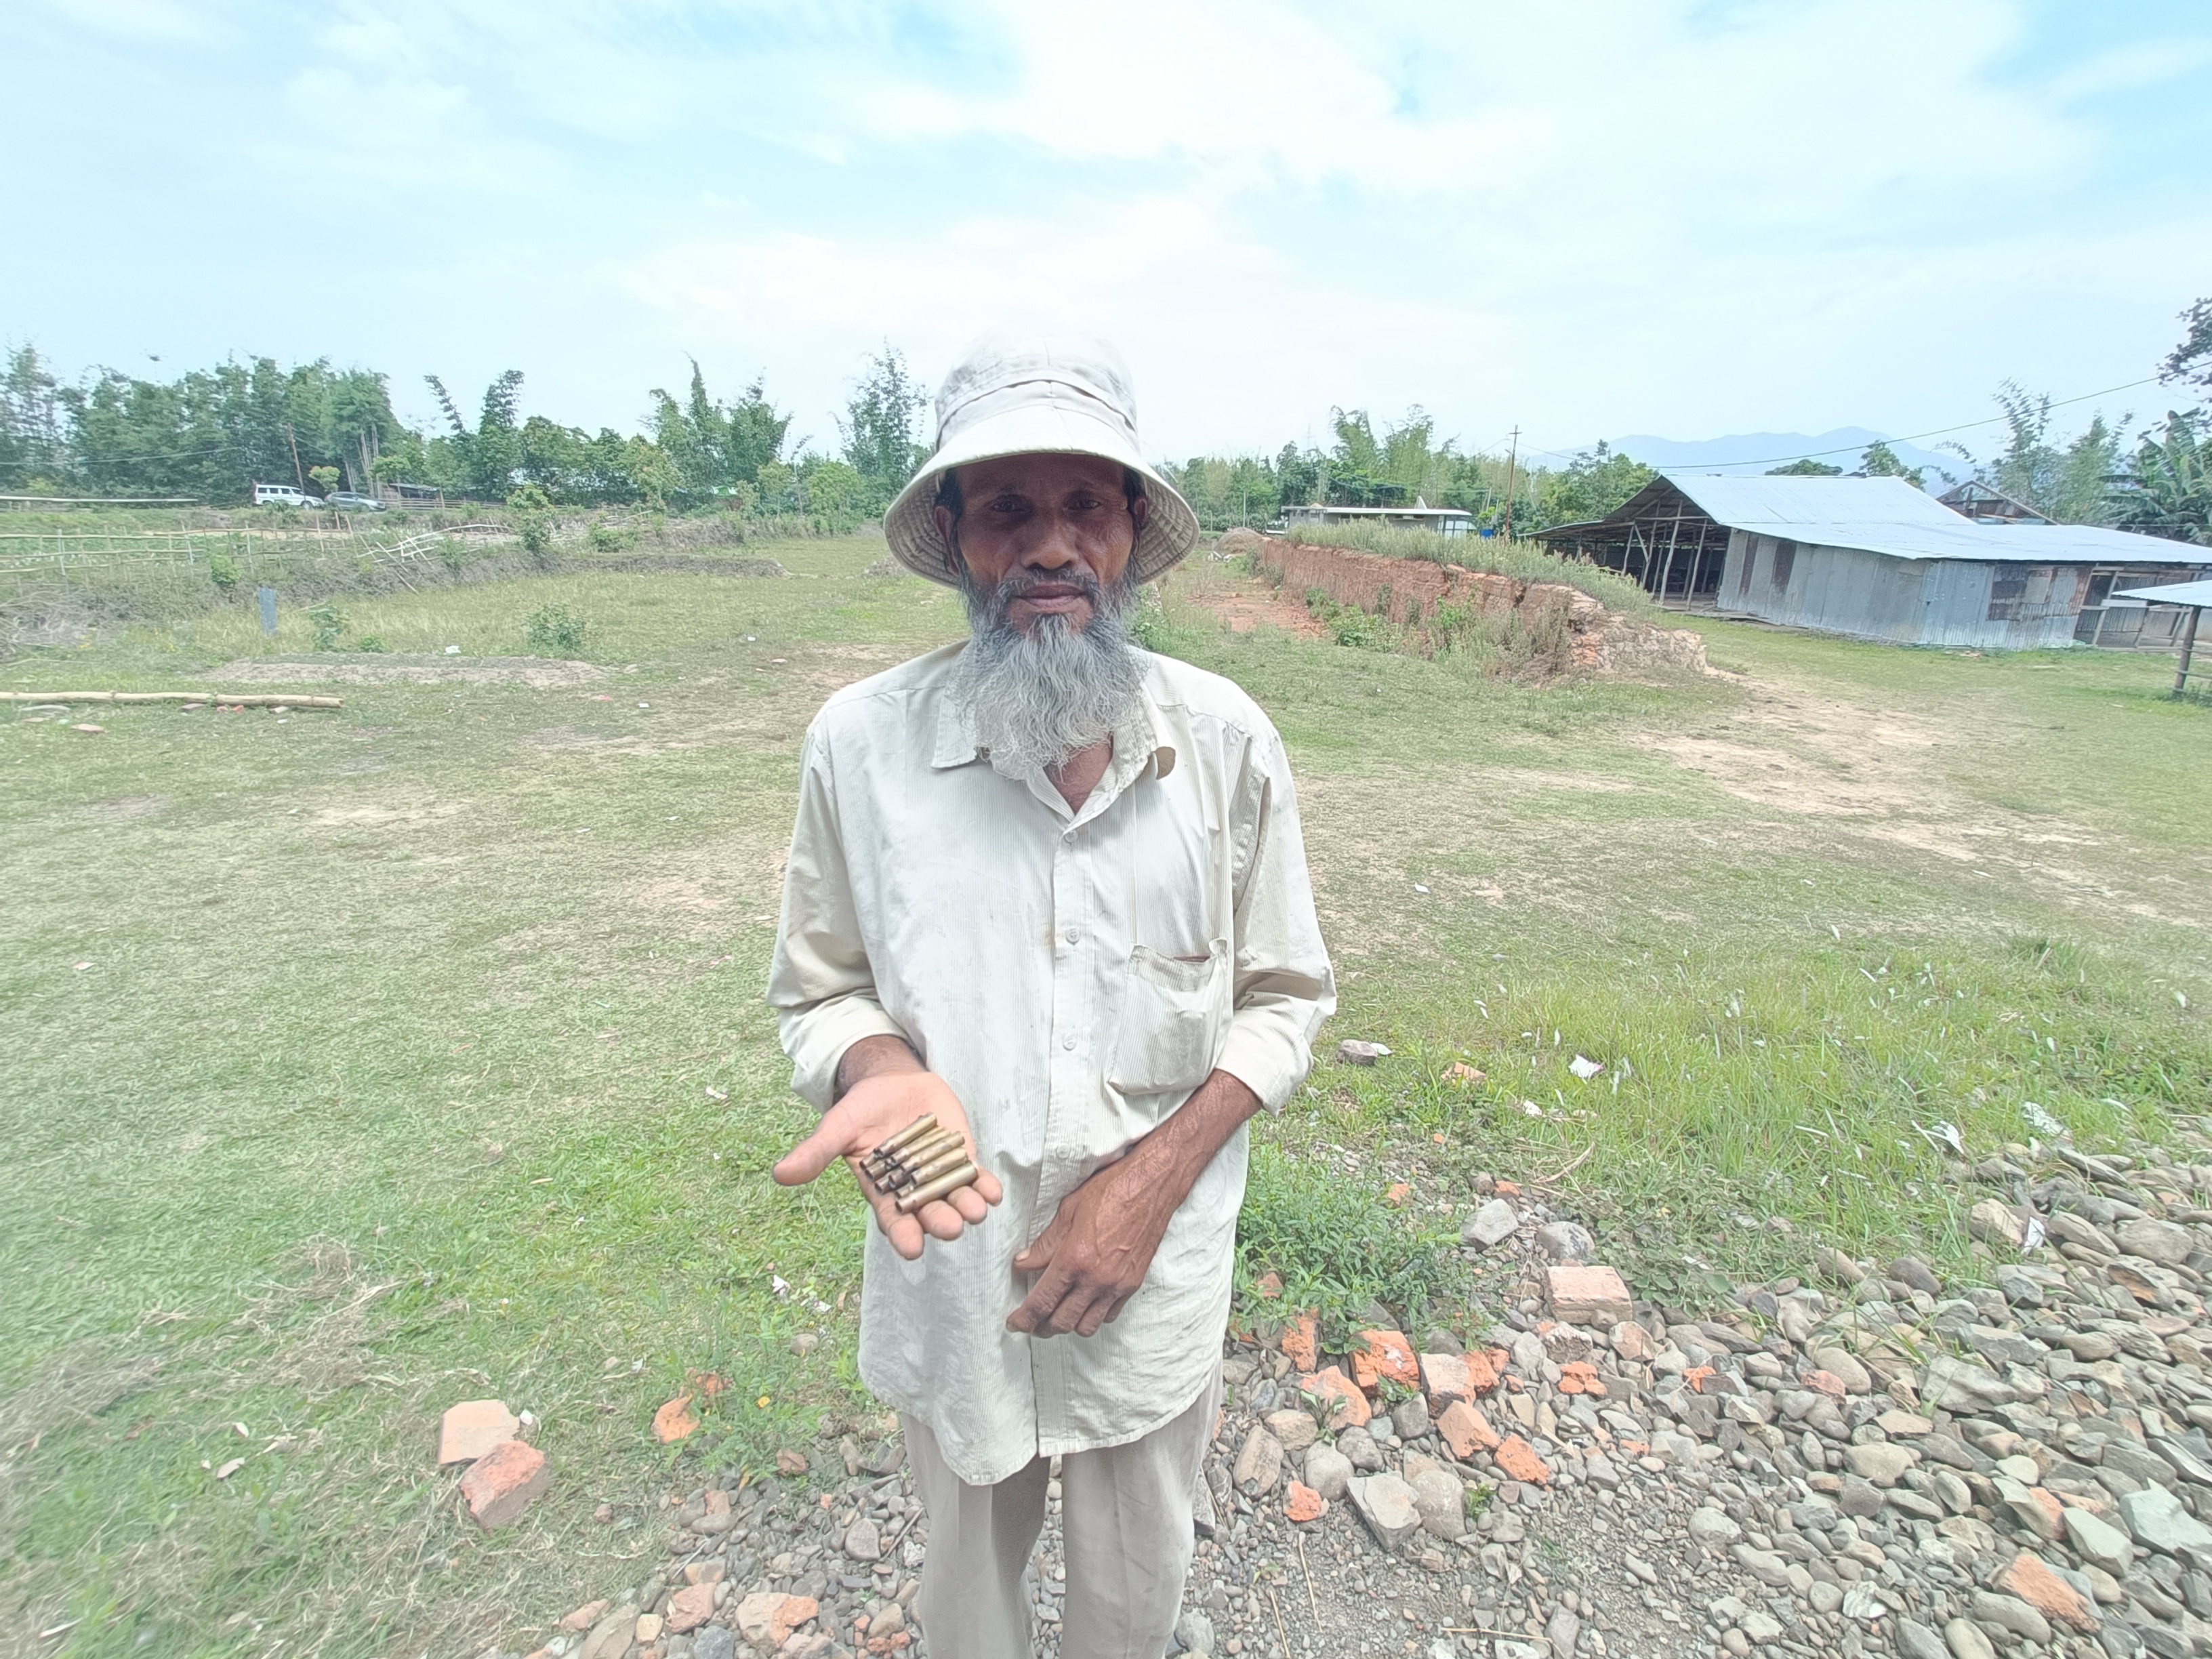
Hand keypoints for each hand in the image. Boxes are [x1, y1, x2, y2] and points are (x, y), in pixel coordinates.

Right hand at [773, 1060, 1002, 1260]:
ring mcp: (939, 1175)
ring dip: (968, 1206)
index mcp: (882, 1192)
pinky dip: (985, 1186)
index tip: (912, 1249)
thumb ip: (816, 1153)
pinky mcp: (961, 1157)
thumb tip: (780, 1174)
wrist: (891, 1082)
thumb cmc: (861, 1110)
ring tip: (976, 1210)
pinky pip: (975, 1177)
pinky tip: (993, 1192)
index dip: (903, 1236)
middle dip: (940, 1221)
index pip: (892, 1221)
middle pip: (929, 1213)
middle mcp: (913, 1191)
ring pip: (955, 1199)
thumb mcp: (837, 1128)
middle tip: (950, 1227)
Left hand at [1007, 1155, 1180, 1336]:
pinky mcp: (1133, 1285)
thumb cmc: (1110, 1191)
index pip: (1042, 1302)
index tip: (1014, 1323)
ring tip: (1057, 1312)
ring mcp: (1117, 1285)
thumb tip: (1023, 1264)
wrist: (1152, 1187)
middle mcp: (1096, 1279)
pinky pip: (1109, 1316)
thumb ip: (1044, 1244)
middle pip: (1062, 1323)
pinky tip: (1085, 1302)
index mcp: (1074, 1259)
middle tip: (1031, 1320)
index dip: (1024, 1319)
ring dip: (1068, 1324)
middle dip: (1042, 1327)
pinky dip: (1093, 1315)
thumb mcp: (1068, 1211)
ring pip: (1087, 1327)